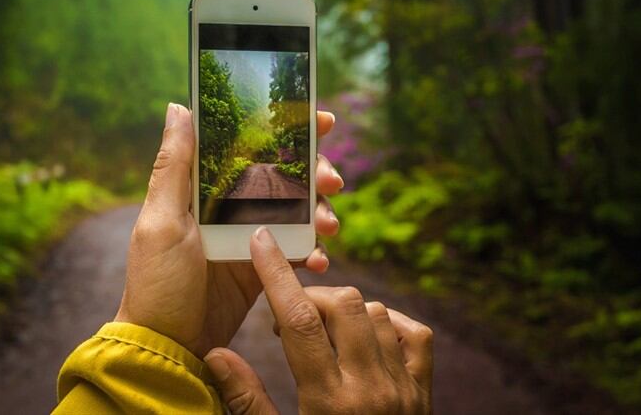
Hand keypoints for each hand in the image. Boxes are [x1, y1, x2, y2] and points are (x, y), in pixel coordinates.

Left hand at [115, 103, 343, 357]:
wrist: (167, 347)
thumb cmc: (156, 282)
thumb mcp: (161, 221)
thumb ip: (174, 167)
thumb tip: (180, 107)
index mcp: (202, 188)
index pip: (246, 144)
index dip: (285, 128)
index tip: (320, 120)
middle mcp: (226, 206)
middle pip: (281, 175)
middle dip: (313, 173)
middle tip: (332, 181)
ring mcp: (246, 237)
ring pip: (295, 211)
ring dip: (319, 213)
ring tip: (328, 227)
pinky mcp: (260, 269)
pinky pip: (295, 251)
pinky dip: (311, 253)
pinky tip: (317, 262)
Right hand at [204, 227, 432, 414]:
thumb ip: (246, 400)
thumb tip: (215, 354)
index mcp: (328, 402)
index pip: (299, 320)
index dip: (276, 275)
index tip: (261, 240)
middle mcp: (371, 388)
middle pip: (342, 304)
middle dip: (309, 298)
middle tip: (288, 321)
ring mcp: (403, 389)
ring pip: (376, 313)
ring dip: (344, 312)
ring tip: (321, 336)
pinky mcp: (424, 393)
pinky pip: (414, 335)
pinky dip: (388, 324)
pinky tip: (364, 337)